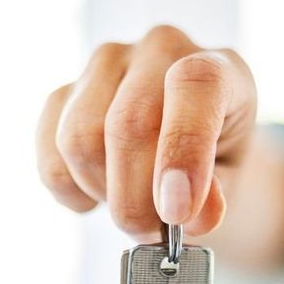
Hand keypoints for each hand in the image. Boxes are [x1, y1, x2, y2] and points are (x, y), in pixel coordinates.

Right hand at [36, 25, 256, 239]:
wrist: (187, 148)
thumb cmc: (216, 159)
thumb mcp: (233, 178)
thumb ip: (218, 194)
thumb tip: (194, 216)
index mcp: (219, 65)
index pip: (195, 84)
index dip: (183, 150)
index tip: (178, 212)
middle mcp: (159, 50)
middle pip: (126, 123)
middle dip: (135, 198)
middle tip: (152, 233)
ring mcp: (106, 63)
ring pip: (79, 139)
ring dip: (103, 194)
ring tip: (134, 207)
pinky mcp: (65, 91)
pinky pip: (50, 150)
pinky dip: (71, 190)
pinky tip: (100, 192)